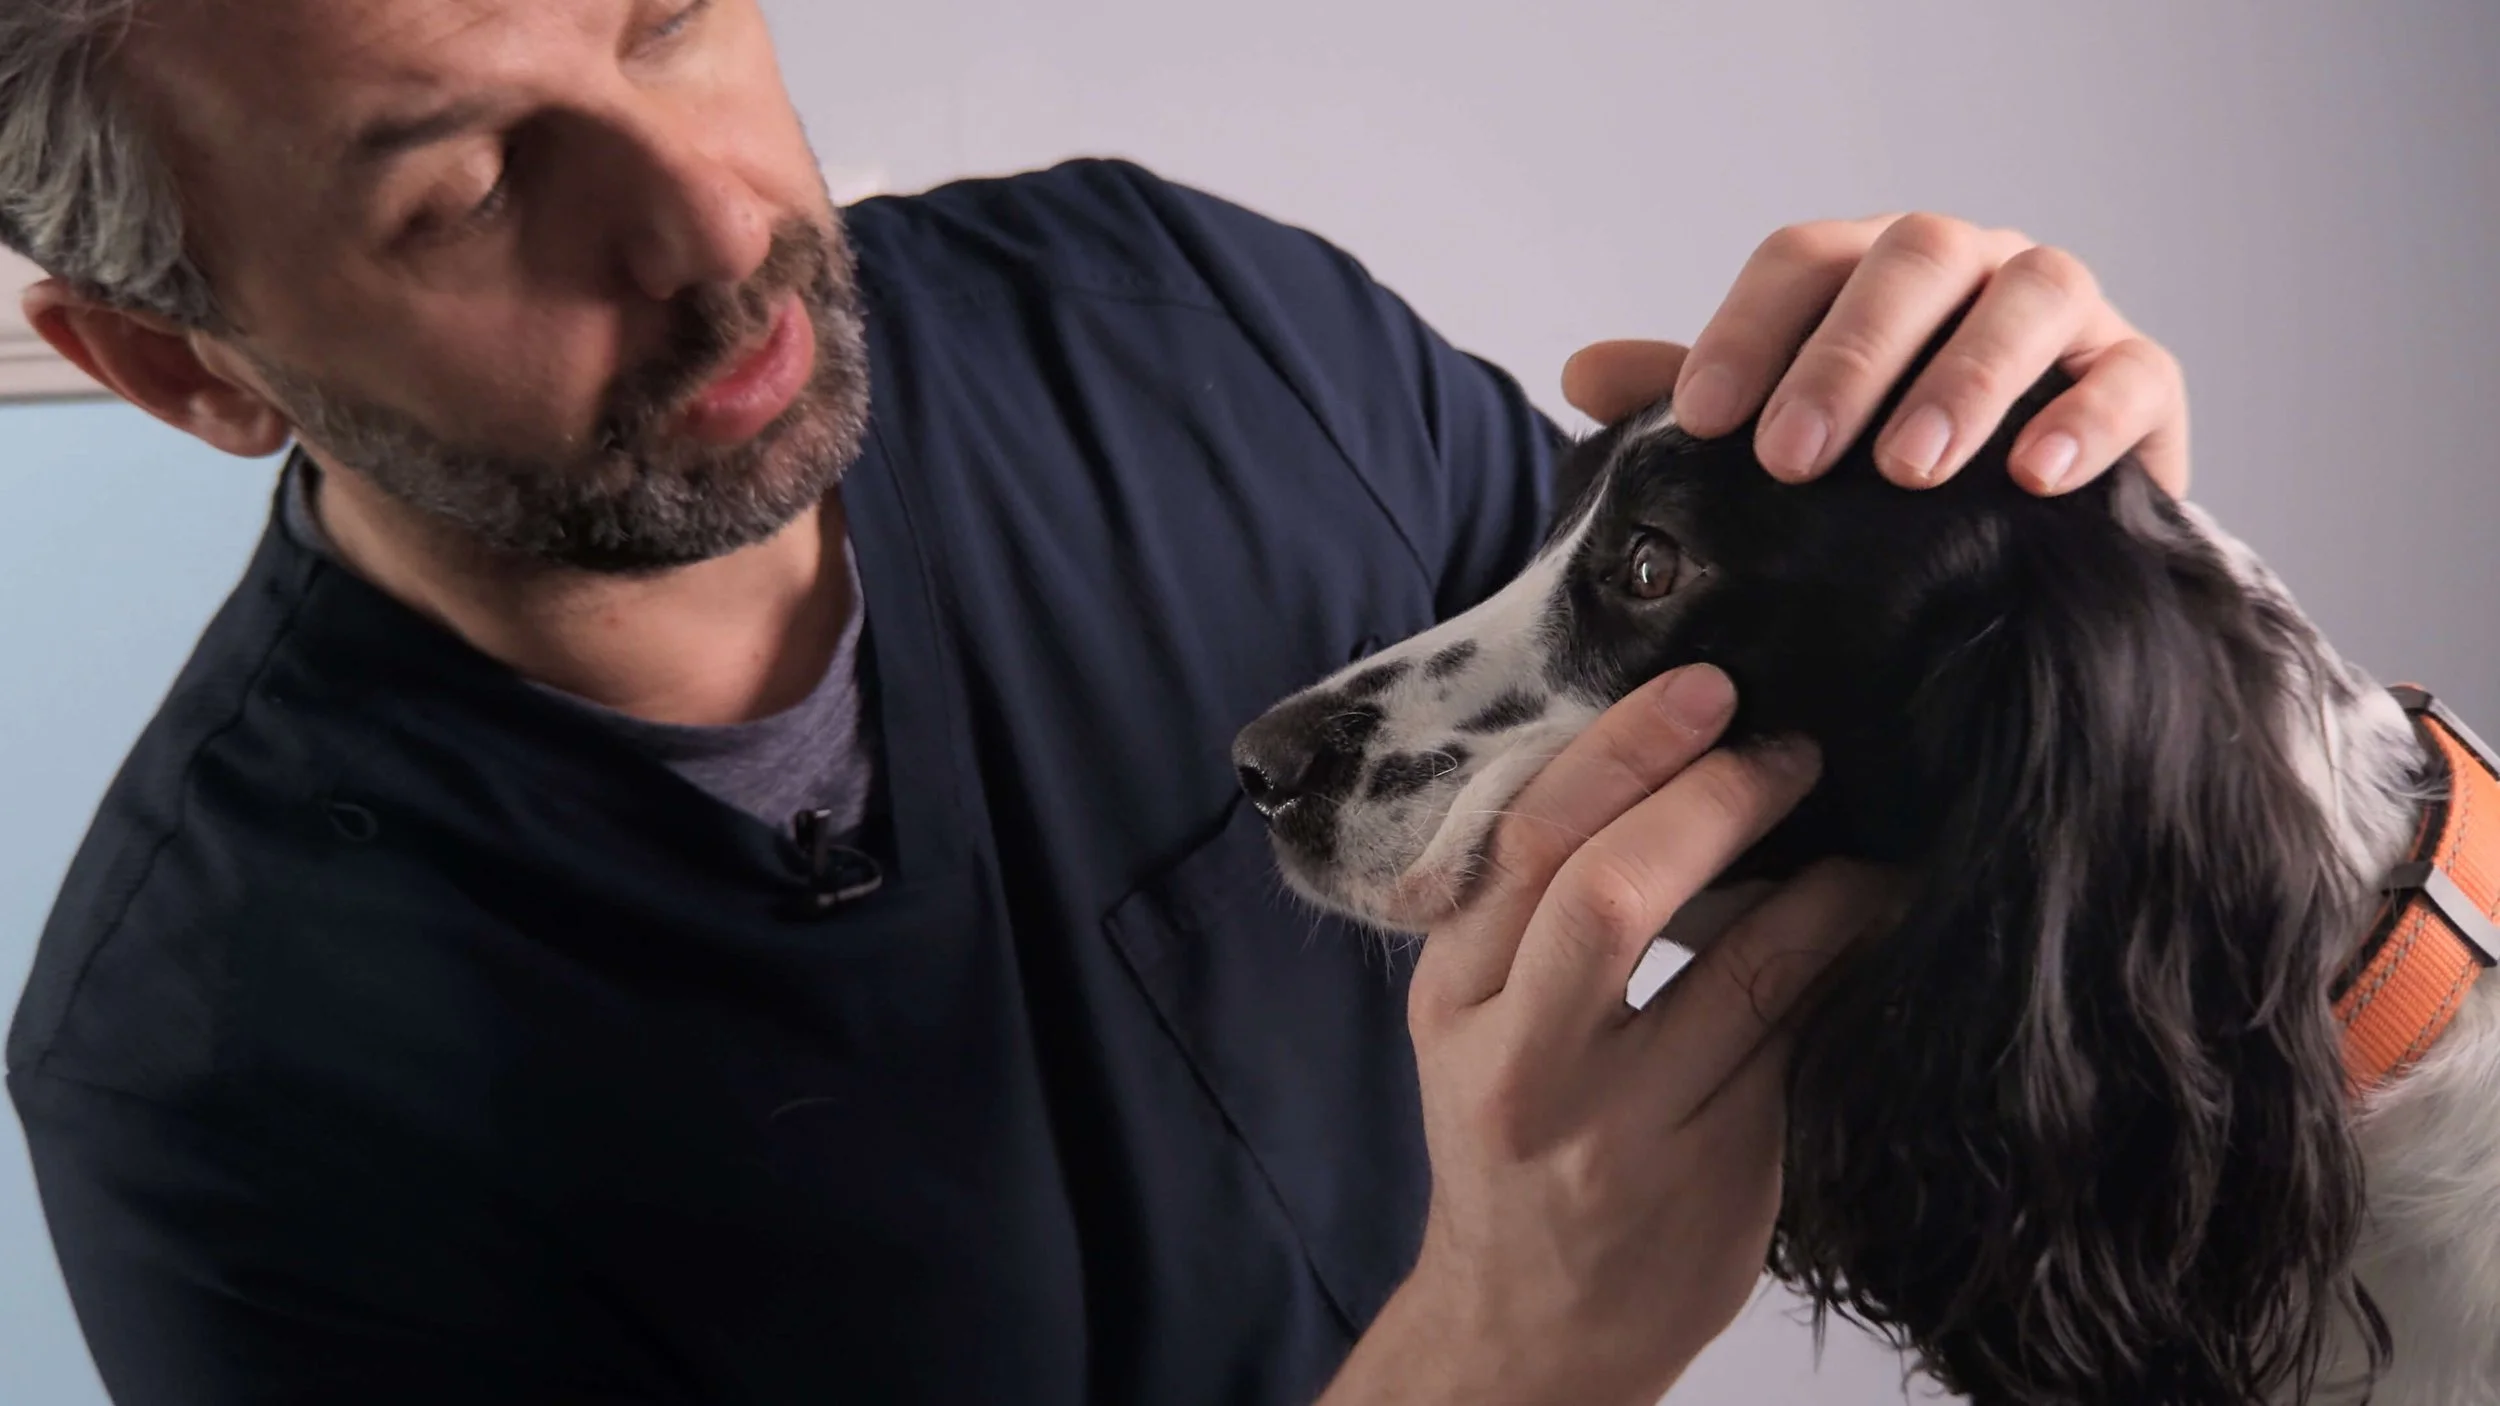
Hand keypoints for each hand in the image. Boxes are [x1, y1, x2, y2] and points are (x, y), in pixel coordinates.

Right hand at [1319, 665, 1898, 1405]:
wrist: (1530, 1329)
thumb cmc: (1516, 1147)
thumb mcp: (1480, 1030)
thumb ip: (1536, 918)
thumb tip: (1663, 769)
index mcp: (1452, 1002)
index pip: (1523, 846)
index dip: (1620, 754)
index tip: (1701, 690)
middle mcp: (1520, 1064)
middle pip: (1609, 894)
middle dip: (1713, 796)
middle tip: (1786, 748)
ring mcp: (1615, 1131)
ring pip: (1737, 970)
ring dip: (1818, 882)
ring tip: (1860, 834)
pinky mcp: (1709, 1177)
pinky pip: (1794, 1043)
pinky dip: (1840, 964)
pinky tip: (1872, 923)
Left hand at [1559, 213, 2189, 497]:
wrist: (2019, 537)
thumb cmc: (1878, 475)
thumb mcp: (1782, 438)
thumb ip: (1696, 403)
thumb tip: (1581, 373)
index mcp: (1870, 269)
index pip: (1804, 260)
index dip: (1749, 330)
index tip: (1704, 421)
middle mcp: (1971, 267)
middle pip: (1915, 260)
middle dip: (1848, 357)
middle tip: (1793, 458)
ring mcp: (2066, 314)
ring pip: (2032, 298)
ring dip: (1965, 380)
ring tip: (1907, 472)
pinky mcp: (2143, 379)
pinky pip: (2135, 374)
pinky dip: (2088, 419)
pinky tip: (2034, 478)